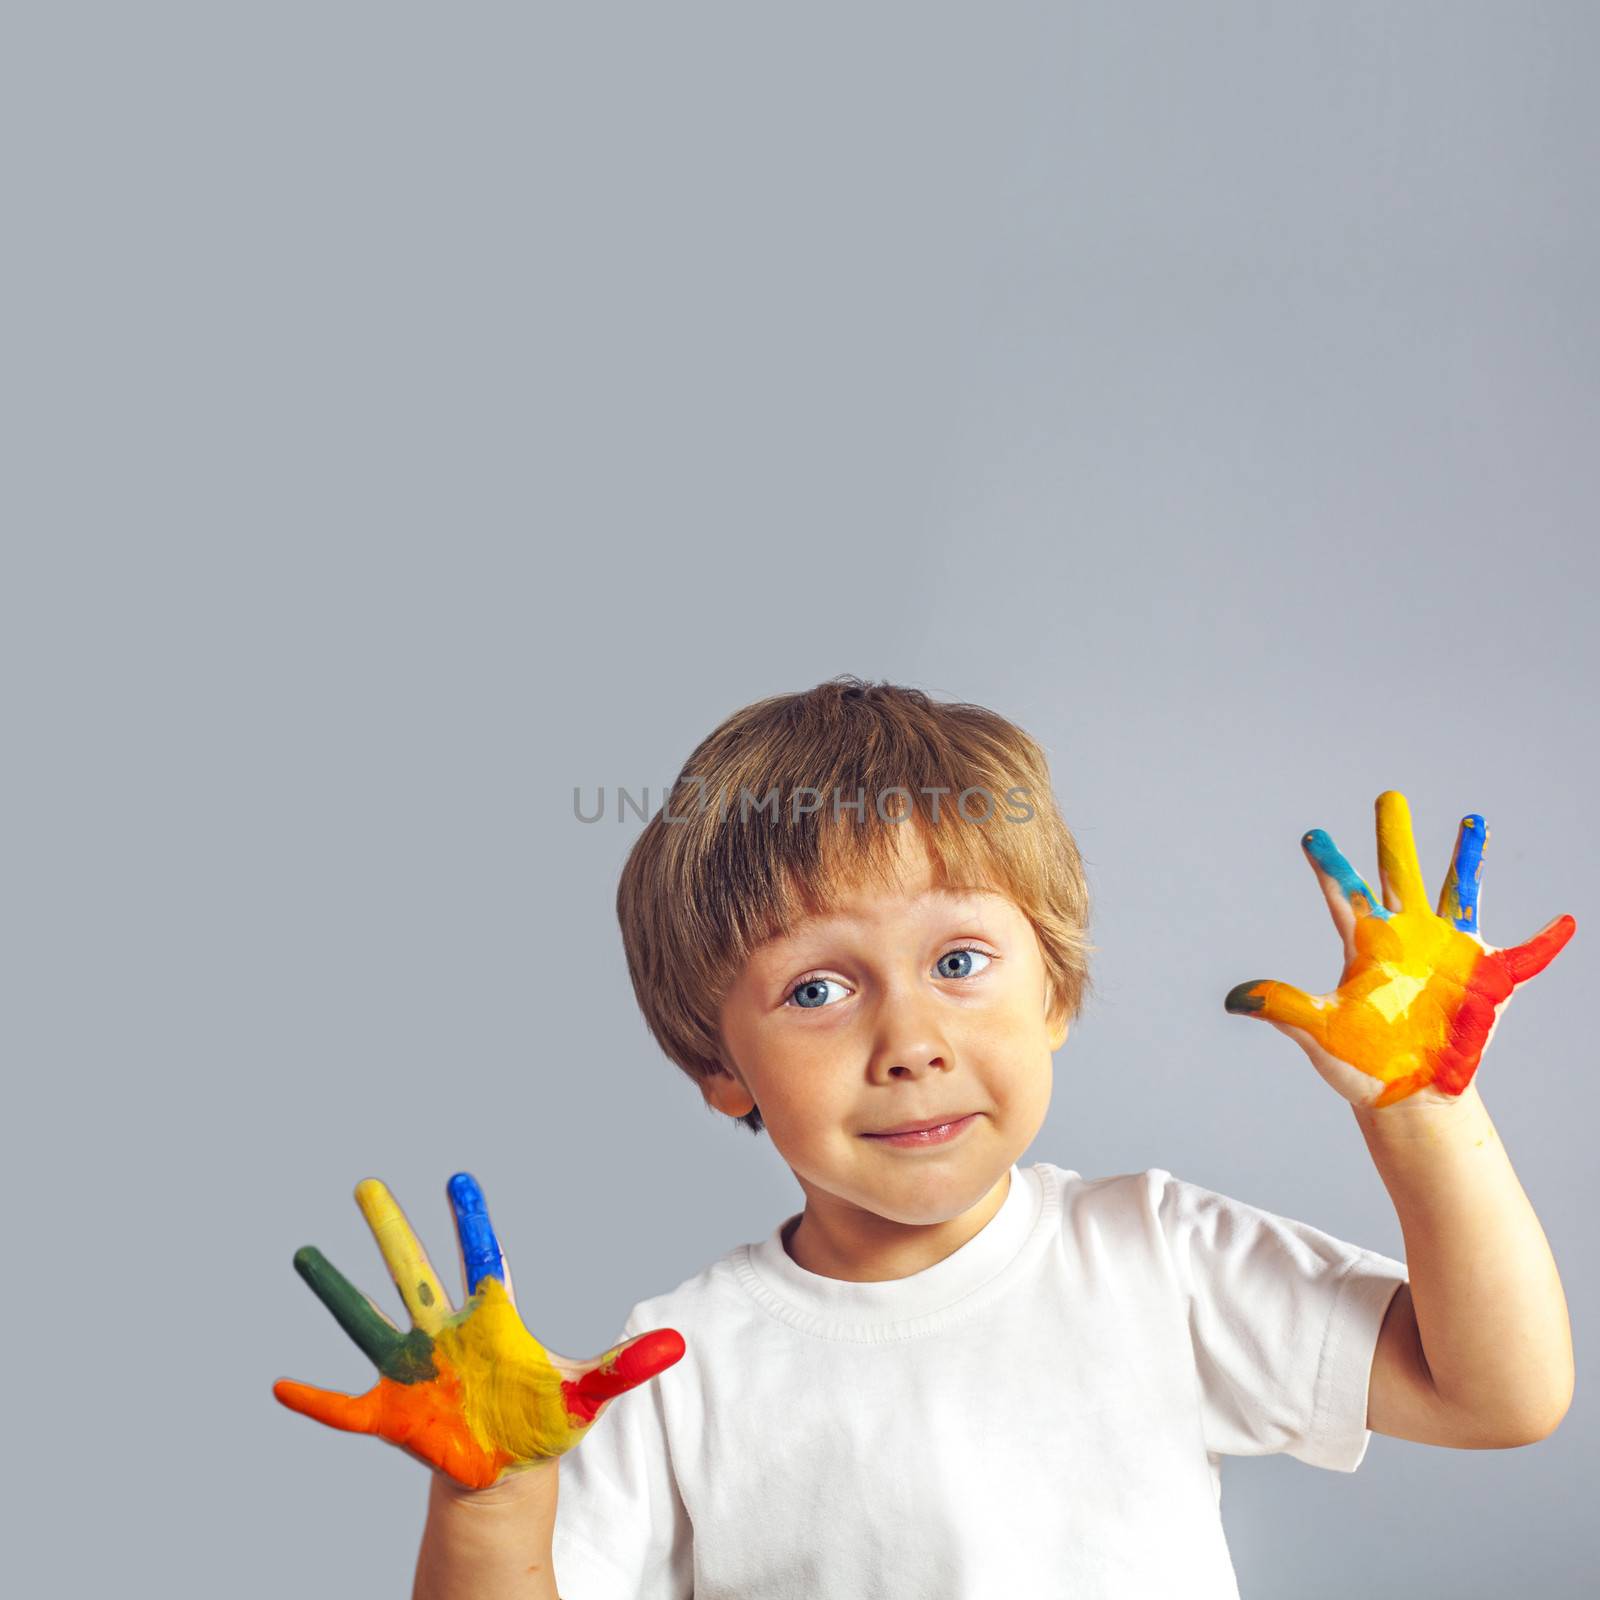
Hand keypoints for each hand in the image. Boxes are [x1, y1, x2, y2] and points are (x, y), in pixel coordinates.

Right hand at [273, 1172, 684, 1489]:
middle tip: (368, 1185)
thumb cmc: (542, 1419)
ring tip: (304, 1253)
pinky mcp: (391, 1414)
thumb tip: (680, 1343)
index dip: (471, 1222)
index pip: (481, 1260)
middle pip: (413, 1273)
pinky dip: (313, 1401)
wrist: (506, 1469)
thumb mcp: (587, 1394)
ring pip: (368, 1323)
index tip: (460, 1178)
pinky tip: (280, 1385)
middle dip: (391, 1231)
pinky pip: (343, 1408)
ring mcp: (413, 1372)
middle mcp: (443, 1335)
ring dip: (336, 1292)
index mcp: (490, 1320)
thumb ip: (627, 1367)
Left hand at [1223, 790, 1574, 1108]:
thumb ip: (1284, 1008)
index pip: (1343, 896)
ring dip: (1465, 859)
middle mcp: (1407, 938)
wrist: (1406, 1094)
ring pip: (1457, 893)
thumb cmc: (1359, 1063)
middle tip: (1388, 795)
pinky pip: (1524, 957)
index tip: (1311, 834)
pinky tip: (1564, 922)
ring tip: (1470, 819)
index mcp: (1366, 947)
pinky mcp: (1485, 979)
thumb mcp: (1319, 1033)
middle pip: (1398, 876)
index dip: (1329, 866)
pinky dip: (1545, 943)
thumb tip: (1234, 1000)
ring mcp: (1448, 953)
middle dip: (1393, 838)